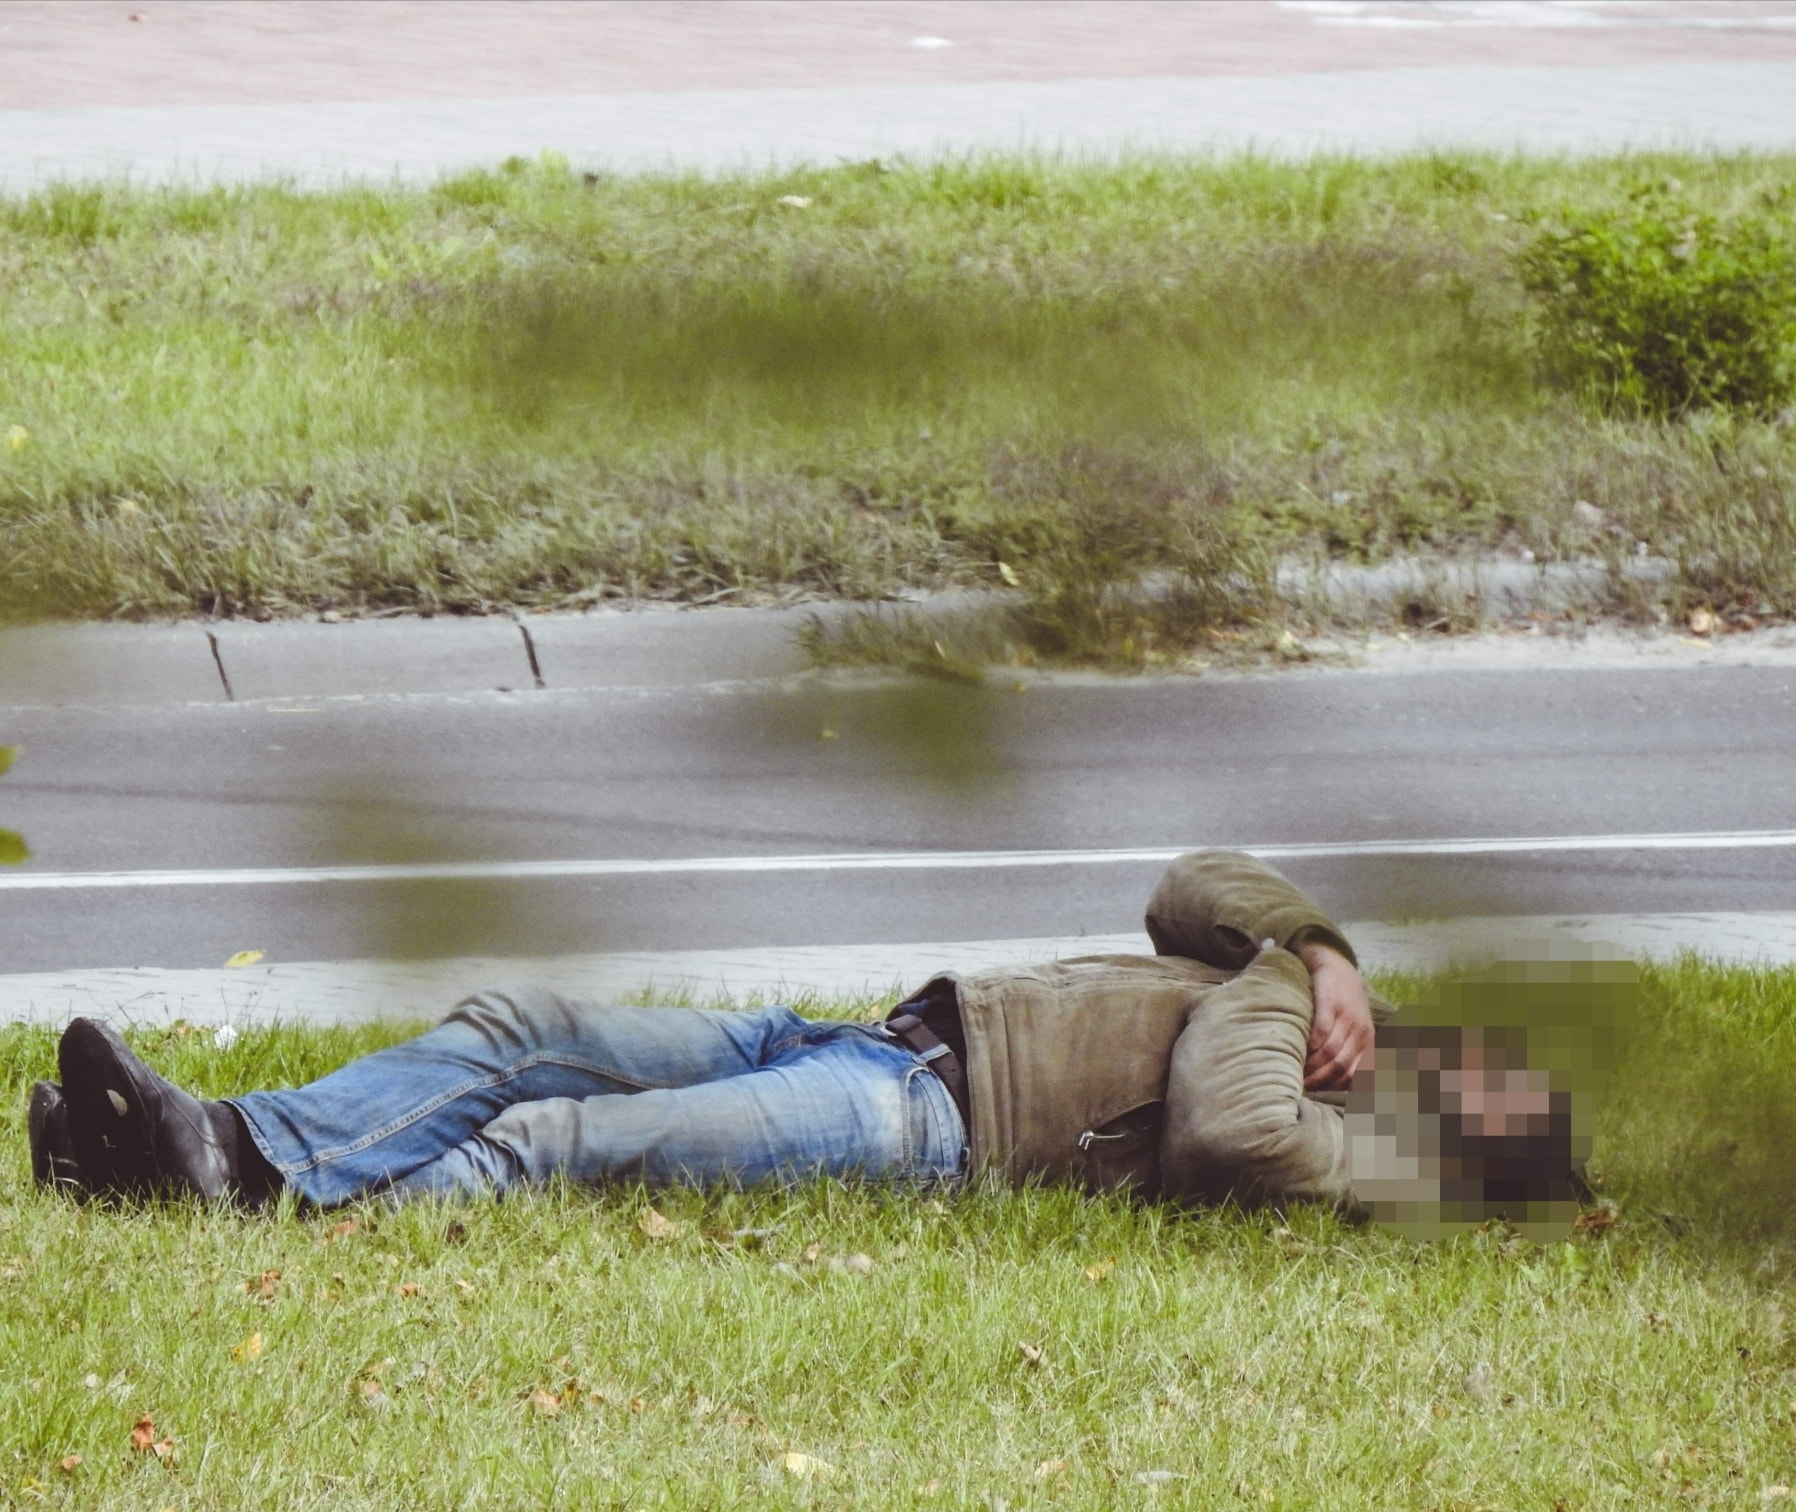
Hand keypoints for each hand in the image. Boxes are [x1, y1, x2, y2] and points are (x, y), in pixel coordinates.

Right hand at [1296, 941, 1372, 1091]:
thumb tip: (1341, 1086)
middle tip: (1303, 1087)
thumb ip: (1353, 1053)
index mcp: (1369, 1041)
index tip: (1321, 1096)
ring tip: (1298, 1073)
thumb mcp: (1357, 1028)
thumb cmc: (1344, 1004)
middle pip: (1341, 1065)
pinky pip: (1322, 1030)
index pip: (1357, 1074)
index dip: (1337, 1088)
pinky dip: (1311, 1045)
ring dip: (1313, 1066)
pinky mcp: (1331, 1003)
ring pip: (1330, 1051)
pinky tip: (1301, 1051)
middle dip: (1321, 1080)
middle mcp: (1361, 1030)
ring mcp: (1347, 1016)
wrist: (1337, 966)